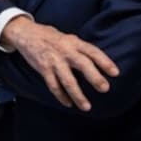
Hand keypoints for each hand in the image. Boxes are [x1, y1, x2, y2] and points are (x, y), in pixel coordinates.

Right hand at [1, 16, 119, 110]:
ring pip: (68, 80)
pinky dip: (61, 96)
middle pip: (82, 64)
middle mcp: (65, 51)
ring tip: (87, 107)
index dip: (104, 62)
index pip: (92, 51)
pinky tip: (68, 103)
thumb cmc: (49, 36)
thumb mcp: (67, 38)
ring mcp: (53, 61)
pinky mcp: (43, 69)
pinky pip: (53, 85)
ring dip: (78, 95)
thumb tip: (96, 62)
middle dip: (94, 77)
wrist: (25, 33)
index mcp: (73, 42)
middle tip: (104, 88)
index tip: (115, 73)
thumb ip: (79, 48)